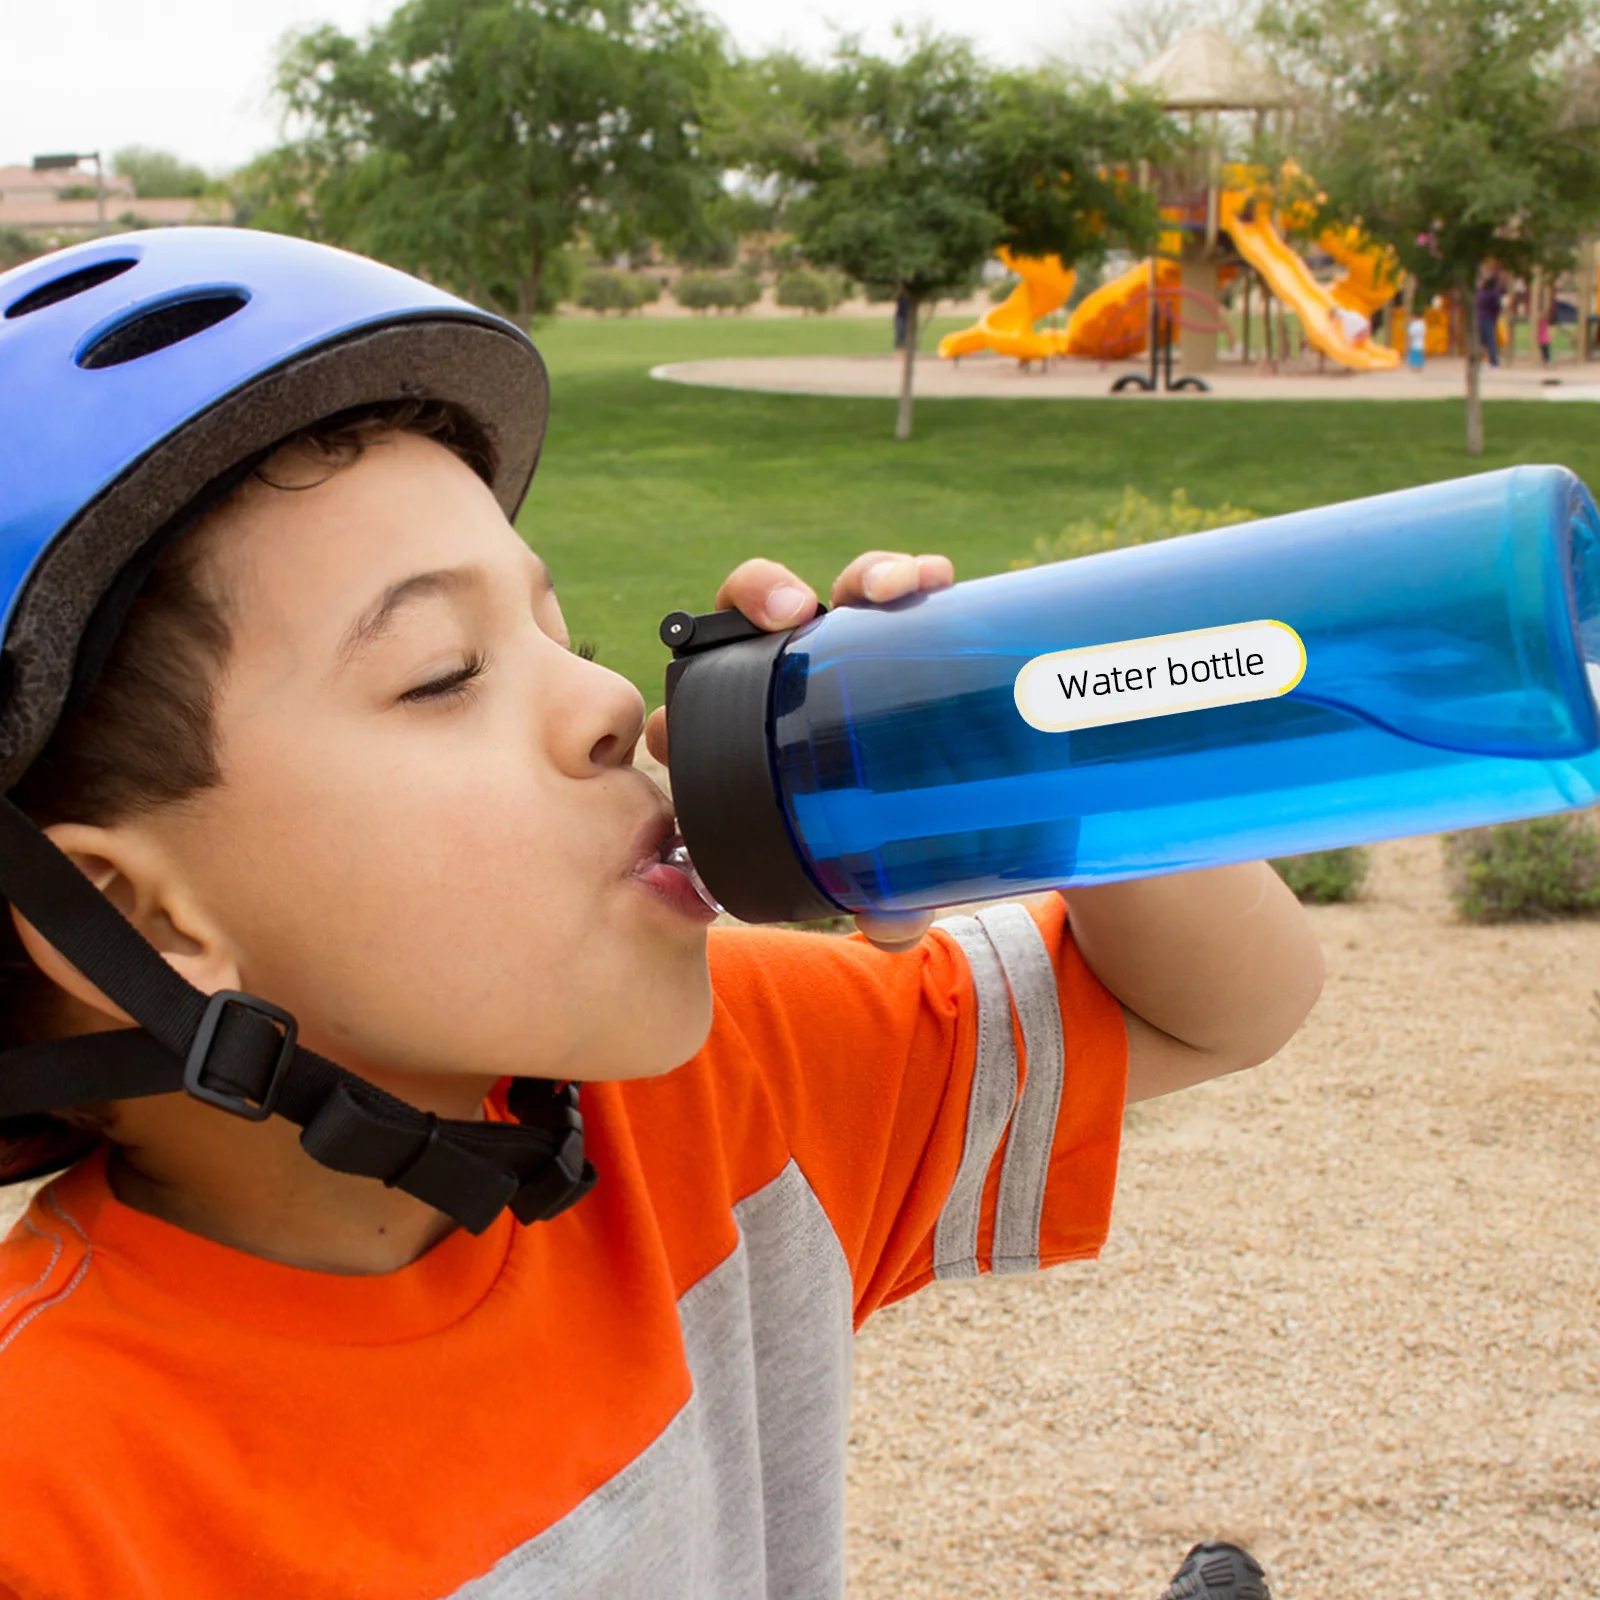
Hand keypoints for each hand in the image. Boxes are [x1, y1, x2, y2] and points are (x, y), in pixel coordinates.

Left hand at [645, 549, 953, 950]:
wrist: (968, 796)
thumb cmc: (891, 838)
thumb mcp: (881, 874)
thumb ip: (882, 899)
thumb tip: (891, 926)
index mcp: (754, 736)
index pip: (693, 707)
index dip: (676, 711)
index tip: (688, 722)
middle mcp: (793, 680)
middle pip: (751, 620)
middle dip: (757, 598)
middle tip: (790, 614)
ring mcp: (844, 649)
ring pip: (831, 591)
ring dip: (850, 577)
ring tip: (888, 590)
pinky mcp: (900, 629)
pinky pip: (894, 588)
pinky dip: (907, 575)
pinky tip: (932, 579)